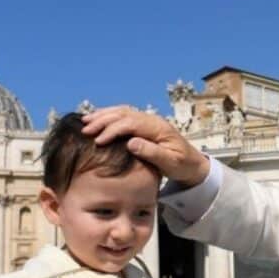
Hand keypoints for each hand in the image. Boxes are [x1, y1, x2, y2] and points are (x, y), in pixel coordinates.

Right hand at [81, 106, 210, 186]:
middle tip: (85, 129)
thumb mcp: (170, 163)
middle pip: (123, 113)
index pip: (130, 123)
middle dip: (103, 120)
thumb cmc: (182, 165)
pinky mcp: (143, 125)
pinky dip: (108, 116)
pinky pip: (124, 116)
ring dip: (103, 115)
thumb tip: (131, 143)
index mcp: (157, 127)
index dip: (112, 130)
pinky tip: (97, 120)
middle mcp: (151, 120)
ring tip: (85, 121)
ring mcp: (147, 121)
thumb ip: (152, 153)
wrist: (193, 164)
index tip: (98, 141)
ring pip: (122, 112)